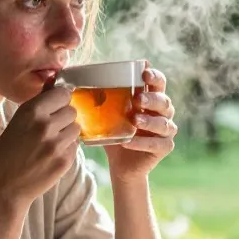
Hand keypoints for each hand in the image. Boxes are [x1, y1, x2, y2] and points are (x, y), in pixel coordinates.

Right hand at [0, 86, 79, 208]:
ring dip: (67, 134)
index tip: (57, 106)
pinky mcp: (65, 160)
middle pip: (72, 111)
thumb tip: (56, 84)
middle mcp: (45, 125)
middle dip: (64, 118)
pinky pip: (75, 146)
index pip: (63, 93)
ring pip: (76, 128)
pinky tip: (51, 156)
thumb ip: (37, 105)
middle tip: (52, 128)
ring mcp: (56, 144)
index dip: (60, 100)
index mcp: (31, 112)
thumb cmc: (7, 153)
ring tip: (52, 143)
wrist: (4, 187)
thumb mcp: (16, 123)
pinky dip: (67, 149)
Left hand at [105, 65, 176, 184]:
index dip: (155, 76)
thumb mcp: (108, 115)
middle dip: (152, 99)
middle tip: (137, 99)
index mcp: (151, 100)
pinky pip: (157, 144)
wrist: (121, 165)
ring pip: (164, 124)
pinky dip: (142, 143)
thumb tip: (73, 84)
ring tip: (134, 120)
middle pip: (164, 102)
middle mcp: (163, 113)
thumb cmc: (116, 134)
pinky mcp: (164, 148)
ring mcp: (166, 131)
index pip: (159, 83)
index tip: (144, 72)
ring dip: (149, 121)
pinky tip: (128, 141)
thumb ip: (100, 100)